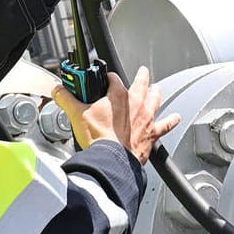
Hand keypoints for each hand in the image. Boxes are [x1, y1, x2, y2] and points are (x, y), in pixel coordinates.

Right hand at [51, 66, 180, 163]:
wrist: (112, 161)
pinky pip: (166, 125)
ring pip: (155, 100)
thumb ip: (67, 100)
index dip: (108, 78)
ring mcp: (146, 119)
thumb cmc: (98, 139)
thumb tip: (58, 91)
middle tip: (142, 72)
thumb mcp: (77, 115)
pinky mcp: (151, 135)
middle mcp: (136, 104)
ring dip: (156, 93)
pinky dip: (171, 121)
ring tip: (157, 88)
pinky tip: (176, 118)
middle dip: (141, 76)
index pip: (113, 79)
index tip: (105, 79)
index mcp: (118, 96)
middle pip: (141, 84)